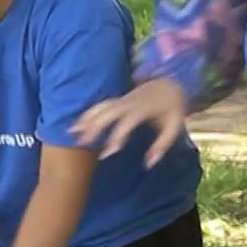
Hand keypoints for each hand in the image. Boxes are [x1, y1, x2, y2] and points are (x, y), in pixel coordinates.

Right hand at [71, 78, 188, 166]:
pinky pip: (101, 105)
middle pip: (107, 113)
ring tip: (72, 132)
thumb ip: (161, 146)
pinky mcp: (119, 99)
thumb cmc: (173, 108)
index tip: (106, 155)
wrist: (172, 82)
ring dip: (86, 118)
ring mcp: (122, 99)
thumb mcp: (174, 127)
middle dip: (94, 127)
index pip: (125, 124)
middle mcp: (129, 103)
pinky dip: (88, 113)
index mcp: (143, 109)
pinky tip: (77, 123)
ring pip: (101, 107)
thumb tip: (148, 164)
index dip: (115, 138)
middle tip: (82, 143)